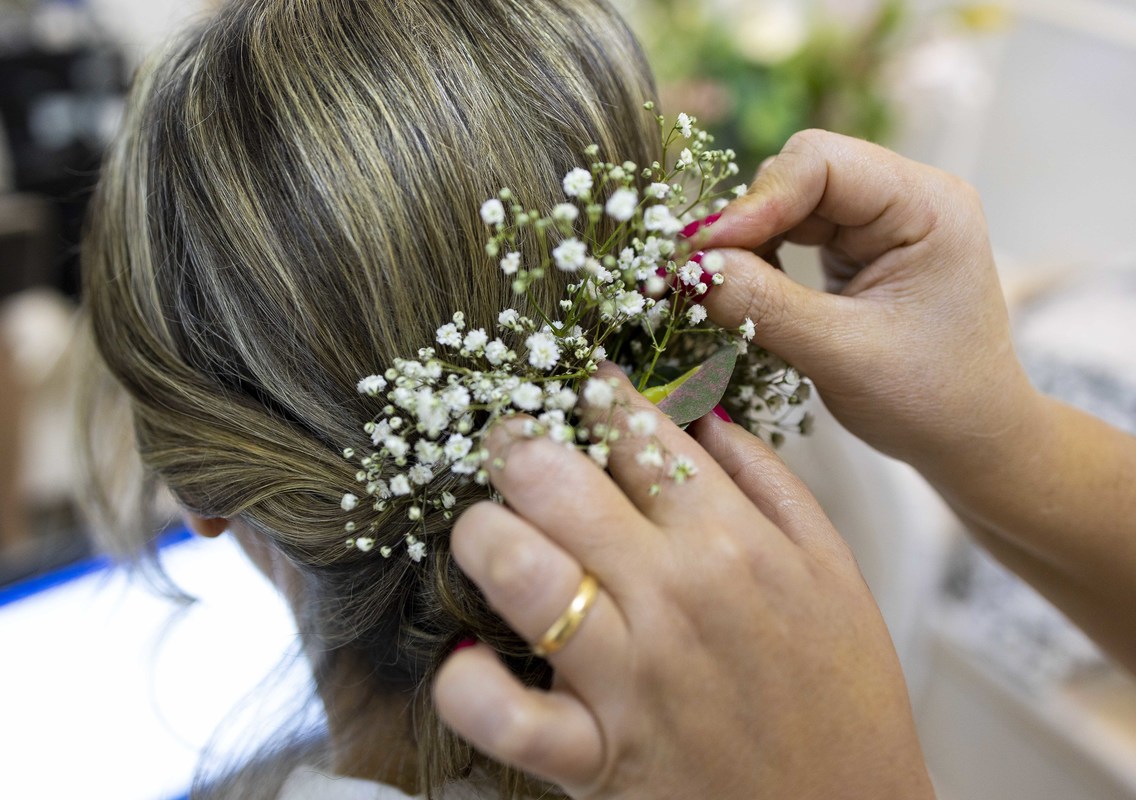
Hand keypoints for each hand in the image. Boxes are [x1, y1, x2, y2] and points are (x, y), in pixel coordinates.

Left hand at [433, 365, 932, 799]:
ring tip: (486, 534)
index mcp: (732, 541)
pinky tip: (469, 656)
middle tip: (510, 448)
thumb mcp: (834, 569)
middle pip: (555, 481)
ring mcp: (629, 675)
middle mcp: (673, 595)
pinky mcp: (597, 755)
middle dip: (514, 446)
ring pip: (517, 569)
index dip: (592, 395)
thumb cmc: (842, 693)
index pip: (636, 431)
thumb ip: (771, 480)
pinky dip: (468, 683)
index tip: (576, 388)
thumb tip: (702, 410)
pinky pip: (502, 713)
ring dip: (481, 536)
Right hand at [695, 130, 1038, 474]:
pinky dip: (761, 259)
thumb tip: (688, 269)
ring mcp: (883, 221)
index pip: (821, 163)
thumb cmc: (930, 400)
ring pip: (789, 203)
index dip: (755, 201)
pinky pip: (794, 233)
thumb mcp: (840, 354)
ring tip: (719, 288)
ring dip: (749, 241)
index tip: (705, 250)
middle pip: (799, 174)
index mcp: (927, 204)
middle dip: (747, 221)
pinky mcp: (861, 248)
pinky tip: (746, 292)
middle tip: (701, 273)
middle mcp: (907, 197)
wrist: (969, 440)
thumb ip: (762, 305)